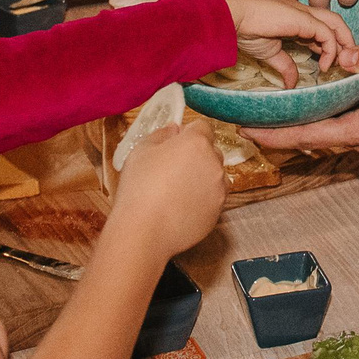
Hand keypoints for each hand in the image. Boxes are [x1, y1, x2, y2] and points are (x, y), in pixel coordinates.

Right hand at [108, 120, 225, 253]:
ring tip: (175, 191)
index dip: (188, 133)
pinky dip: (202, 200)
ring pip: (214, 176)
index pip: (202, 127)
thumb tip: (174, 129)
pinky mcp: (218, 212)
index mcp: (197, 143)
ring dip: (201, 178)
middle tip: (171, 169)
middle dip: (195, 156)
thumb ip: (162, 134)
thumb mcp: (141, 151)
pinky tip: (180, 207)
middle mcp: (214, 163)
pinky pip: (213, 198)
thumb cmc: (139, 188)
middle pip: (210, 151)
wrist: (144, 231)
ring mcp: (219, 190)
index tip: (174, 143)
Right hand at [223, 0, 354, 87]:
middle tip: (344, 64)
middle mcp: (304, 13)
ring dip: (343, 44)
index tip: (331, 65)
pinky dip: (331, 49)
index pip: (323, 28)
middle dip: (344, 43)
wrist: (233, 19)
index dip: (331, 46)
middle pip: (335, 23)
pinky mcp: (303, 19)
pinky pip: (327, 33)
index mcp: (296, 18)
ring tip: (340, 64)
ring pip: (336, 24)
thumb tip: (292, 84)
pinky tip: (325, 66)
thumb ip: (285, 65)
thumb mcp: (271, 53)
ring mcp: (304, 13)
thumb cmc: (246, 31)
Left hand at [239, 35, 358, 156]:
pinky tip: (308, 110)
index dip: (279, 134)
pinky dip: (320, 123)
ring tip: (268, 116)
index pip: (314, 136)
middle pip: (315, 141)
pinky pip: (342, 131)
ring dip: (300, 129)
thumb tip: (344, 55)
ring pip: (328, 137)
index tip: (249, 130)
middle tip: (246, 121)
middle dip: (281, 133)